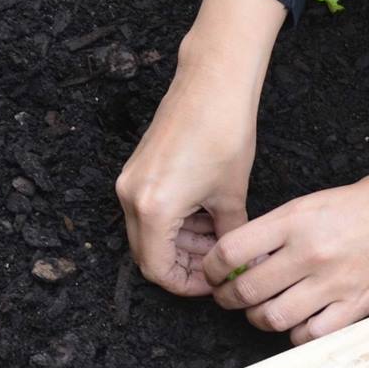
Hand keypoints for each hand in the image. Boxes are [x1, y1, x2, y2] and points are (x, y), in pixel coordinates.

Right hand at [115, 0, 284, 296]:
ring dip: (180, 243)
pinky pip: (149, 210)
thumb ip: (229, 237)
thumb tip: (237, 264)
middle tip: (218, 265)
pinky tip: (205, 216)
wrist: (213, 82)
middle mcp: (131, 196)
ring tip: (217, 238)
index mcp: (153, 208)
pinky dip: (174, 221)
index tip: (213, 283)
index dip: (187, 285)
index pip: (158, 270)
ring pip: (149, 233)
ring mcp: (130, 180)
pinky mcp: (137, 167)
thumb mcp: (231, 195)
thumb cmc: (224, 132)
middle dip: (184, 265)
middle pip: (148, 254)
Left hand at [203, 145, 368, 343]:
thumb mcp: (315, 202)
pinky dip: (295, 335)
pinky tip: (298, 322)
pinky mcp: (355, 307)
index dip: (210, 267)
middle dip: (228, 298)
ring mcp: (332, 283)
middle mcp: (309, 253)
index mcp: (295, 220)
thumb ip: (279, 229)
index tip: (211, 272)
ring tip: (261, 311)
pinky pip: (309, 336)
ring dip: (258, 319)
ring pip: (272, 319)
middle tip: (229, 297)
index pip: (231, 251)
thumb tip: (244, 257)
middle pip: (245, 290)